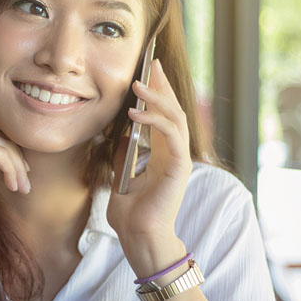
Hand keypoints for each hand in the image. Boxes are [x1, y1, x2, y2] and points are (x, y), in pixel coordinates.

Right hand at [0, 115, 31, 228]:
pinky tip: (13, 186)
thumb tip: (13, 145)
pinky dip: (12, 170)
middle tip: (25, 182)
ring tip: (23, 187)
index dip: (9, 149)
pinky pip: (1, 154)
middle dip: (17, 158)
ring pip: (3, 144)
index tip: (21, 171)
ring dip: (17, 167)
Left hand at [107, 59, 192, 276]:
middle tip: (151, 64)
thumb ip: (125, 152)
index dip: (159, 90)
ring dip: (157, 99)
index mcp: (163, 153)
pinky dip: (154, 121)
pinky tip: (135, 114)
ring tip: (137, 86)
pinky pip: (171, 136)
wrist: (138, 237)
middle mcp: (175, 152)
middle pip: (173, 109)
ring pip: (175, 118)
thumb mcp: (122, 174)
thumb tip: (121, 132)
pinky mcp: (179, 168)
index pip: (164, 113)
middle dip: (162, 85)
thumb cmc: (130, 212)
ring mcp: (179, 159)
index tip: (150, 69)